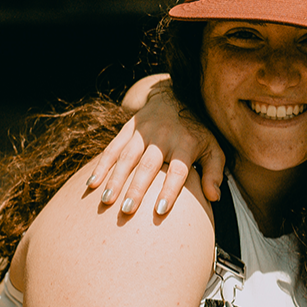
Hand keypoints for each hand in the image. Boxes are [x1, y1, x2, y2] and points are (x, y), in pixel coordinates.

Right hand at [87, 78, 225, 211]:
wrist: (175, 96)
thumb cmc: (197, 132)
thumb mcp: (213, 148)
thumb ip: (215, 173)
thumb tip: (214, 198)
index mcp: (185, 144)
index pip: (178, 171)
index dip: (169, 190)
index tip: (160, 210)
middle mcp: (162, 137)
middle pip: (148, 165)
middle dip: (136, 188)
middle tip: (127, 210)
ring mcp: (142, 132)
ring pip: (126, 157)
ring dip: (114, 179)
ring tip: (106, 200)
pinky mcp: (127, 129)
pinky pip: (112, 149)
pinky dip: (101, 166)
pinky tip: (91, 184)